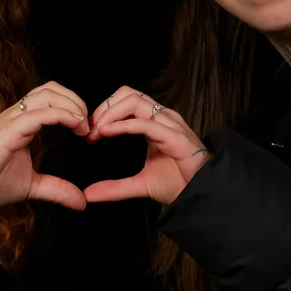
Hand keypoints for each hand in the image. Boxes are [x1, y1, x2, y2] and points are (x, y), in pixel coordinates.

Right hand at [0, 84, 89, 211]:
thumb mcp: (31, 187)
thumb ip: (56, 190)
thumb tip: (81, 201)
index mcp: (21, 123)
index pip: (50, 99)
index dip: (72, 107)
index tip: (86, 130)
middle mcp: (16, 116)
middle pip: (51, 89)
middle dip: (75, 100)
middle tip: (88, 124)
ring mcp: (11, 120)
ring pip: (47, 94)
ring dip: (72, 104)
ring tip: (83, 124)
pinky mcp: (9, 130)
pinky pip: (40, 113)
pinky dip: (62, 114)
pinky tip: (75, 125)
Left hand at [83, 88, 209, 205]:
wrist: (201, 195)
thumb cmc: (180, 184)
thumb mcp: (139, 185)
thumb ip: (115, 187)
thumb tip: (89, 194)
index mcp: (155, 122)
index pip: (126, 100)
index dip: (105, 110)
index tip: (90, 131)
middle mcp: (162, 118)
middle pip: (127, 94)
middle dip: (104, 108)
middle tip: (90, 129)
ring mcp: (169, 124)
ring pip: (134, 101)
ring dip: (110, 113)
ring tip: (97, 131)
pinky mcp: (174, 136)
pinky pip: (145, 123)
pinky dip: (123, 125)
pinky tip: (108, 133)